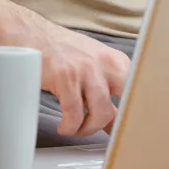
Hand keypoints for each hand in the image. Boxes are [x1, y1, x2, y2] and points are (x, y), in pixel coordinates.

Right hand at [12, 16, 131, 138]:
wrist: (32, 34)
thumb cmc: (62, 51)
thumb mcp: (92, 63)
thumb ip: (106, 87)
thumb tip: (116, 119)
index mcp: (115, 59)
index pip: (137, 89)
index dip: (135, 112)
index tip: (129, 128)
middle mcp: (105, 62)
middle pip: (125, 104)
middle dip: (116, 122)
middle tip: (104, 133)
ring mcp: (86, 69)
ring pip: (101, 114)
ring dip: (88, 128)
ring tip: (76, 128)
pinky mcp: (66, 78)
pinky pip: (74, 115)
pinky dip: (69, 126)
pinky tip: (64, 126)